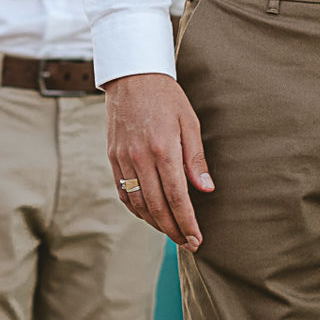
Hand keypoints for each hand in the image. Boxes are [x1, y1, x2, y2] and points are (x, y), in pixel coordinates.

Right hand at [104, 73, 210, 250]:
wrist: (131, 75)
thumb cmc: (166, 96)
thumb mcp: (189, 122)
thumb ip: (196, 158)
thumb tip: (206, 189)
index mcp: (163, 148)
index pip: (176, 197)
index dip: (187, 222)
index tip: (197, 239)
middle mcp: (140, 157)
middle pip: (157, 207)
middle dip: (173, 230)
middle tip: (188, 244)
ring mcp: (123, 159)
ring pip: (138, 204)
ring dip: (155, 224)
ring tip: (172, 233)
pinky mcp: (113, 158)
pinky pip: (124, 193)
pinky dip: (137, 210)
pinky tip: (150, 217)